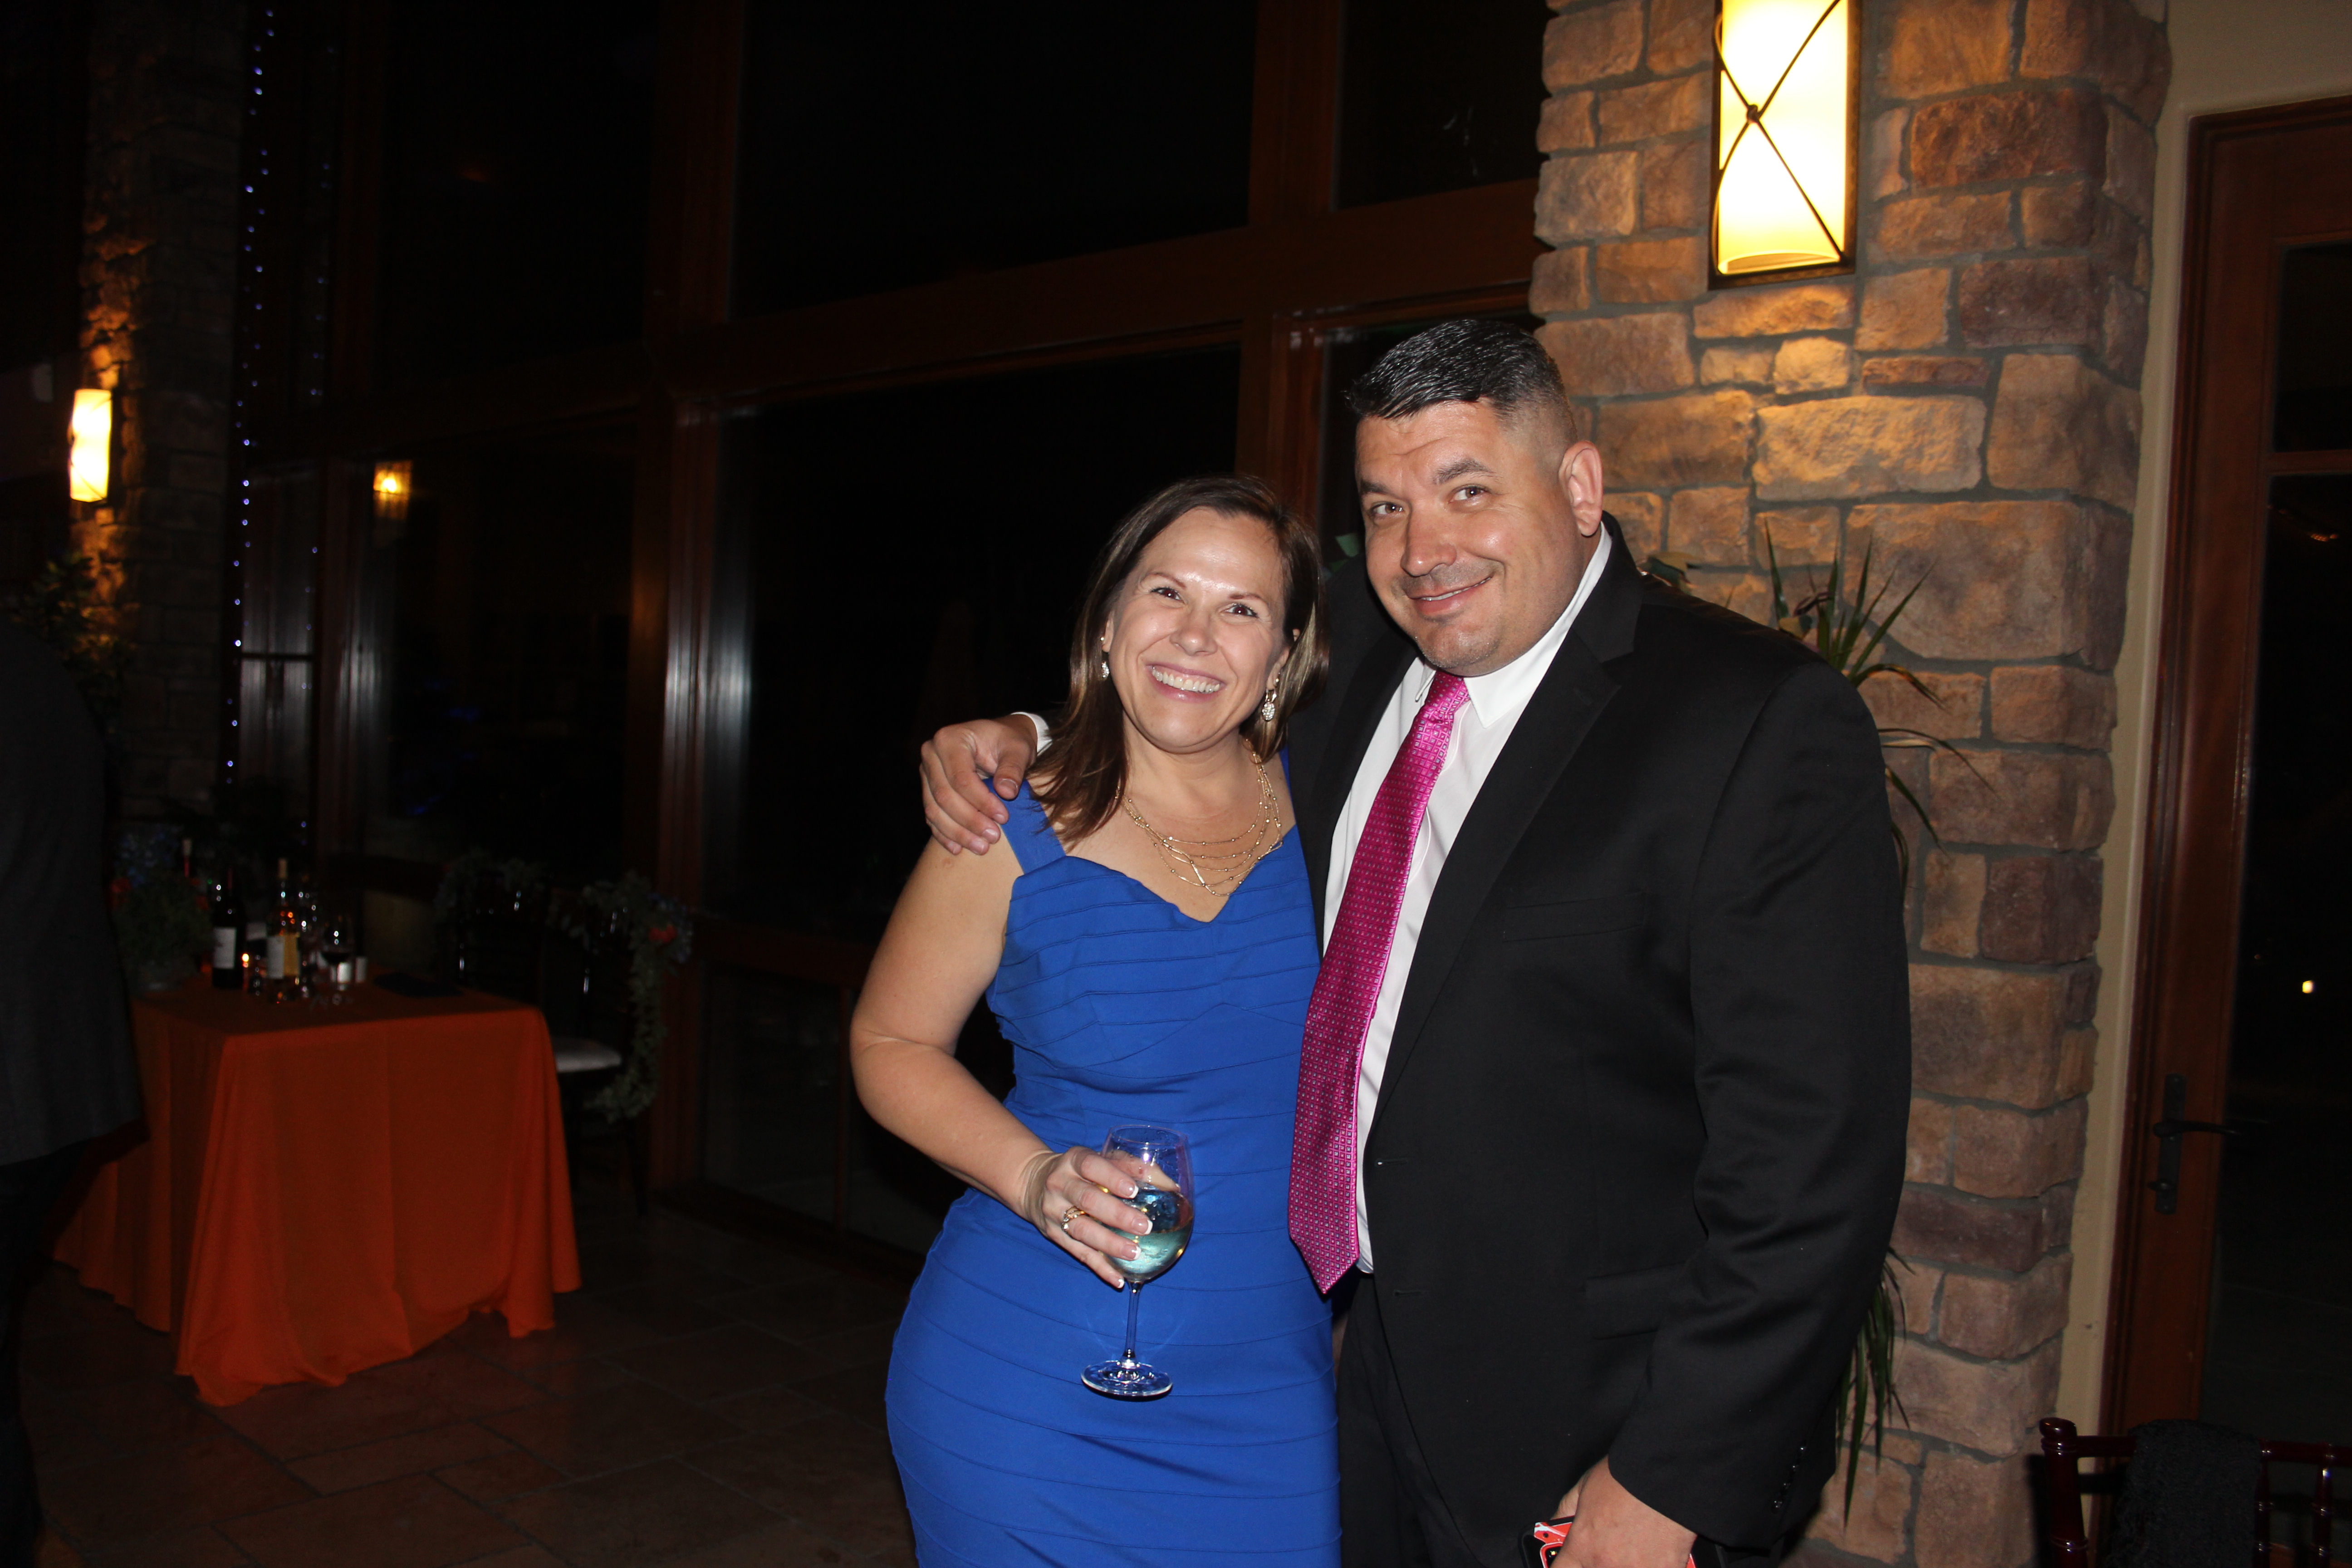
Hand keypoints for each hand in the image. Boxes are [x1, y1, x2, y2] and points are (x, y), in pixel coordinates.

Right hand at [919, 716, 1039, 853]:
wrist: (1000, 739)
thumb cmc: (1009, 742)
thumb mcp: (1017, 748)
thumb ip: (1013, 768)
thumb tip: (1007, 792)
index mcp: (949, 739)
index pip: (961, 778)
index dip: (981, 802)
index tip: (1003, 818)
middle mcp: (931, 754)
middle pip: (944, 796)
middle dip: (969, 821)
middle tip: (993, 837)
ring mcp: (926, 773)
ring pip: (934, 809)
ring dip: (957, 833)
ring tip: (981, 847)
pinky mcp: (927, 789)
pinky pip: (931, 815)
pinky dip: (944, 834)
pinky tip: (959, 848)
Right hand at [1018, 1146, 1152, 1287]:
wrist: (1033, 1183)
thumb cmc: (1080, 1170)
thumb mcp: (1099, 1159)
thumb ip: (1131, 1166)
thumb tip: (1169, 1185)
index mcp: (1074, 1160)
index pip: (1091, 1165)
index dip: (1112, 1178)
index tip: (1133, 1190)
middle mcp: (1060, 1184)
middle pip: (1087, 1200)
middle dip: (1117, 1214)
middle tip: (1143, 1226)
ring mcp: (1054, 1211)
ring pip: (1081, 1230)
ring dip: (1109, 1244)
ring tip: (1134, 1253)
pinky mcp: (1054, 1235)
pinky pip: (1078, 1253)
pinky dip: (1099, 1267)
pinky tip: (1118, 1279)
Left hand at [1553, 1458, 1695, 1567]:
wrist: (1663, 1473)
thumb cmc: (1624, 1477)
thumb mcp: (1582, 1488)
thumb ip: (1565, 1512)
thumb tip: (1555, 1524)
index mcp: (1582, 1546)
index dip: (1566, 1566)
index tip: (1571, 1562)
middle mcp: (1605, 1564)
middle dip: (1600, 1562)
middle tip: (1611, 1549)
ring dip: (1629, 1563)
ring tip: (1635, 1549)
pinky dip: (1653, 1563)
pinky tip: (1656, 1553)